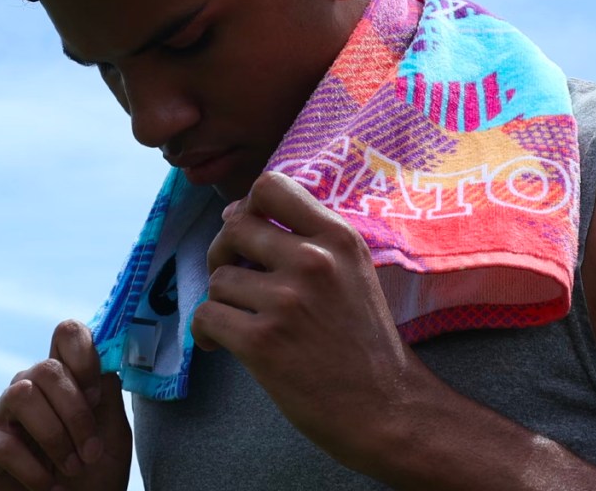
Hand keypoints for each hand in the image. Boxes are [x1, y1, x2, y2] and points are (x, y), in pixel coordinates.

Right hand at [0, 319, 131, 490]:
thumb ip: (107, 394)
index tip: (96, 395)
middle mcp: (30, 386)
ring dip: (54, 436)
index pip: (66, 334)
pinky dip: (33, 469)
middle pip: (46, 367)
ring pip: (21, 393)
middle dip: (76, 413)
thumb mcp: (112, 432)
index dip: (83, 354)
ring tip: (71, 468)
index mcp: (64, 378)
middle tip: (91, 451)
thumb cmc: (94, 475)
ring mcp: (2, 414)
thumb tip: (103, 362)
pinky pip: (2, 443)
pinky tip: (47, 485)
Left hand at [191, 172, 416, 470]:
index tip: (248, 234)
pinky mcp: (262, 342)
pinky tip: (224, 346)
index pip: (270, 186)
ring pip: (218, 277)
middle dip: (223, 252)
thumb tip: (234, 211)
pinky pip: (206, 316)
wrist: (388, 409)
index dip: (247, 205)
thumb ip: (306, 238)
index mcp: (338, 238)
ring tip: (243, 322)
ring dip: (222, 301)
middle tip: (236, 280)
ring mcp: (287, 301)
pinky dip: (207, 333)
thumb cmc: (365, 341)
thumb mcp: (353, 270)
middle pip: (234, 226)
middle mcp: (313, 261)